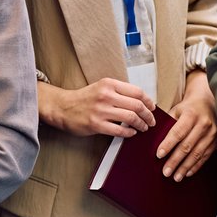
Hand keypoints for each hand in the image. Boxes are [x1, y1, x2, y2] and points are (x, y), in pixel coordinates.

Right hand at [39, 77, 155, 136]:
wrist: (63, 107)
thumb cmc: (84, 98)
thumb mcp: (101, 87)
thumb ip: (119, 91)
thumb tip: (141, 101)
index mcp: (109, 84)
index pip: (137, 91)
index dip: (149, 101)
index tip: (152, 107)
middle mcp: (106, 95)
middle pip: (137, 105)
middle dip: (148, 115)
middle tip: (151, 121)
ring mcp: (101, 110)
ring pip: (131, 118)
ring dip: (141, 124)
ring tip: (143, 127)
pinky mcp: (96, 124)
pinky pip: (120, 130)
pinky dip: (129, 133)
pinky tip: (131, 133)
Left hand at [158, 71, 216, 180]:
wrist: (207, 102)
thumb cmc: (187, 108)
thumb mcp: (176, 110)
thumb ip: (167, 123)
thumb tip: (154, 138)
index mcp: (191, 114)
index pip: (177, 132)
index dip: (168, 144)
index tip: (159, 155)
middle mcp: (203, 124)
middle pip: (187, 146)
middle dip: (175, 160)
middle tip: (166, 172)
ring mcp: (212, 133)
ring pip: (197, 153)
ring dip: (185, 167)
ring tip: (176, 176)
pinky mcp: (216, 140)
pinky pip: (205, 156)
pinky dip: (196, 166)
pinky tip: (188, 173)